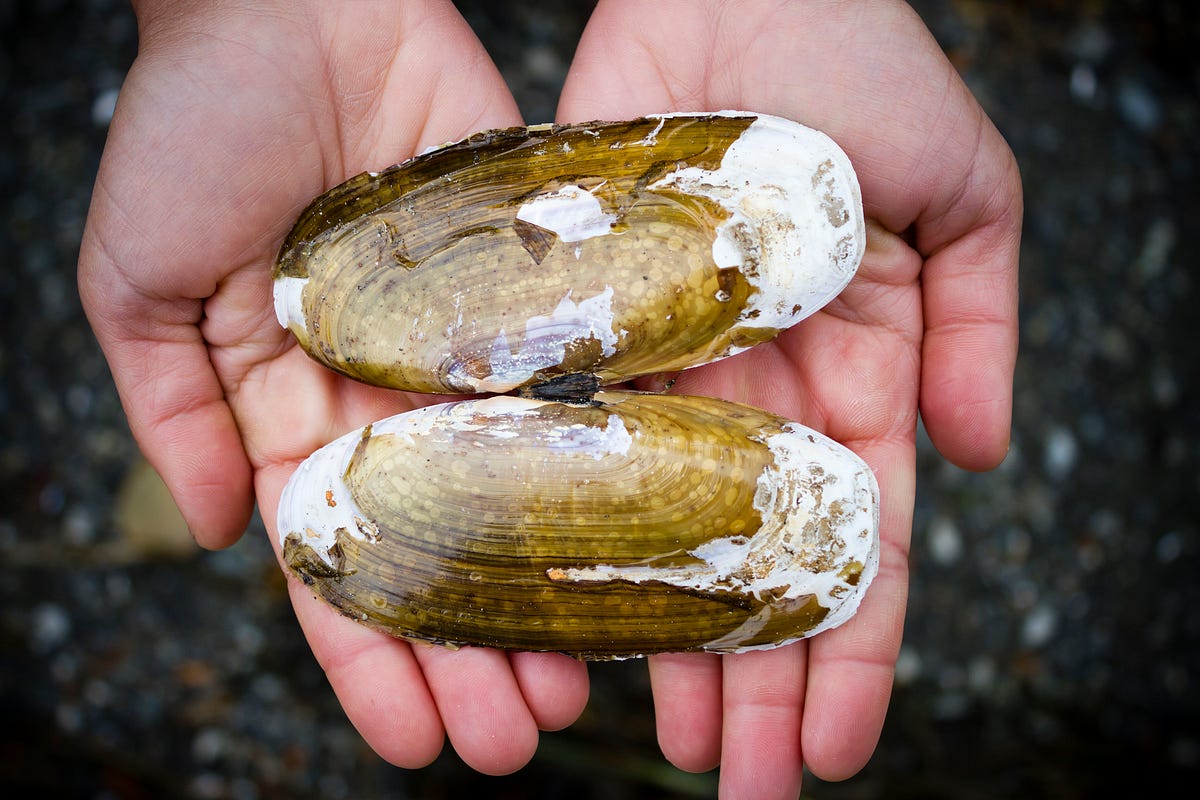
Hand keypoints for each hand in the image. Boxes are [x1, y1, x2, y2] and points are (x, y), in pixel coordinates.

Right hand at [78, 0, 587, 774]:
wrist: (292, 2)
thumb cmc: (197, 129)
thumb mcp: (140, 281)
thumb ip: (170, 406)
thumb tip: (225, 531)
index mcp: (298, 410)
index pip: (341, 561)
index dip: (371, 656)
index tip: (414, 740)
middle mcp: (396, 395)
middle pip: (448, 546)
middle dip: (476, 650)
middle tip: (519, 742)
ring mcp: (473, 347)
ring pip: (524, 490)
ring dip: (550, 589)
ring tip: (586, 687)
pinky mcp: (539, 287)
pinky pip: (582, 383)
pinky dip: (611, 464)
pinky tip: (643, 542)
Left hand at [559, 0, 1020, 794]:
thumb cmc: (855, 60)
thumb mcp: (962, 188)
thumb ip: (977, 322)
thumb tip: (975, 459)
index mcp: (850, 377)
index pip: (853, 541)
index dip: (854, 649)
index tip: (843, 748)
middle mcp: (748, 395)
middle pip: (749, 564)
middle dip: (757, 681)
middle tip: (745, 788)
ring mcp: (656, 370)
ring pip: (652, 534)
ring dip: (661, 643)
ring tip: (666, 746)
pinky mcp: (572, 329)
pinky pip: (560, 446)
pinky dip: (559, 535)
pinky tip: (555, 620)